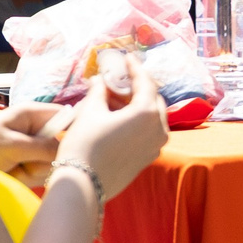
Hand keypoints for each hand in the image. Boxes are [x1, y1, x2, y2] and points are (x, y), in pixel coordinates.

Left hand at [0, 102, 68, 187]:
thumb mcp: (13, 146)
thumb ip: (44, 147)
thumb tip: (69, 152)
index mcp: (30, 114)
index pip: (65, 115)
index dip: (74, 129)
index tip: (74, 147)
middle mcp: (33, 129)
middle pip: (60, 143)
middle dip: (46, 157)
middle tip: (26, 162)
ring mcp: (28, 148)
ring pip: (50, 161)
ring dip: (35, 170)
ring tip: (13, 169)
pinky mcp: (23, 164)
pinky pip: (39, 173)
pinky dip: (27, 178)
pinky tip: (12, 176)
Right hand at [53, 51, 167, 202]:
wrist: (82, 185)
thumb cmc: (85, 145)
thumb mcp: (91, 112)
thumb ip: (100, 91)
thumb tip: (100, 79)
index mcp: (148, 112)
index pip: (145, 82)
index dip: (134, 68)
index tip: (127, 58)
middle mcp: (159, 128)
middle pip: (152, 99)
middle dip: (136, 87)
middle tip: (119, 78)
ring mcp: (156, 145)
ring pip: (151, 116)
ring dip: (136, 104)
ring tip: (115, 97)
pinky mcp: (148, 157)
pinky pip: (148, 131)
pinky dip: (137, 120)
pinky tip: (119, 117)